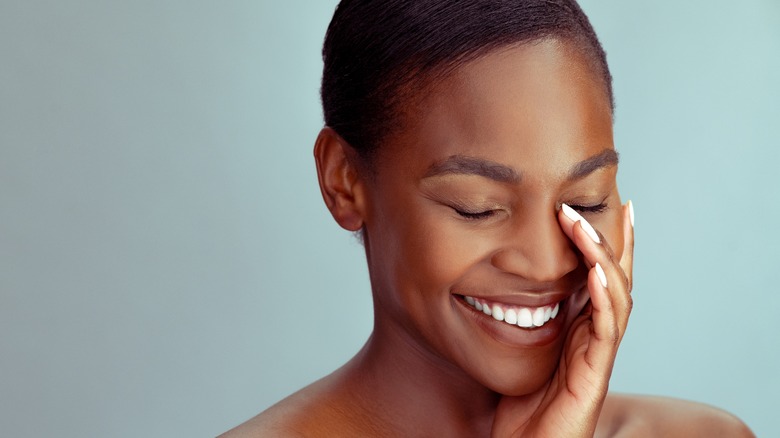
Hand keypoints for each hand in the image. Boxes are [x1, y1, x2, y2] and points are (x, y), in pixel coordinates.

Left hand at [491, 201, 634, 437]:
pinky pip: (606, 331)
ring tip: (583, 224)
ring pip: (615, 297)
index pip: (597, 278)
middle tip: (617, 201)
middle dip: (614, 240)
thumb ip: (519, 320)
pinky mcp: (592, 377)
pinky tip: (596, 272)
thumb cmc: (517, 409)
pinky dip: (605, 298)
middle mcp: (593, 339)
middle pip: (616, 280)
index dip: (603, 244)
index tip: (602, 205)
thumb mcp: (515, 351)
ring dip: (602, 257)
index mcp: (577, 331)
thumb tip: (498, 281)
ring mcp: (596, 357)